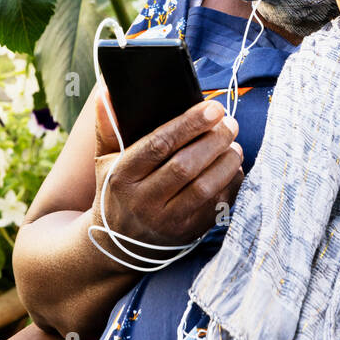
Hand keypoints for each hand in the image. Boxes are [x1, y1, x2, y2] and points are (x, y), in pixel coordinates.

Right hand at [90, 91, 243, 264]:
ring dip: (226, 162)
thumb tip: (106, 92)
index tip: (212, 107)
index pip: (158, 145)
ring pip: (204, 188)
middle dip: (214, 140)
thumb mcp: (104, 161)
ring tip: (235, 144)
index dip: (189, 124)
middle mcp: (144, 201)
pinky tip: (234, 168)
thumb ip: (107, 126)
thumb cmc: (115, 191)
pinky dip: (231, 185)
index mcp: (123, 177)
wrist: (116, 247)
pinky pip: (216, 207)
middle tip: (230, 123)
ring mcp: (167, 222)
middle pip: (185, 166)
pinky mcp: (187, 234)